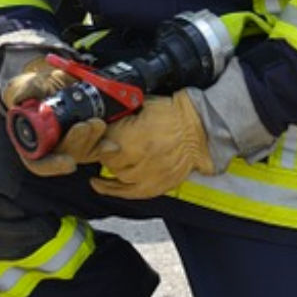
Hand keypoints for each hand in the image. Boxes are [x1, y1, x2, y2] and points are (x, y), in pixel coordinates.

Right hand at [3, 57, 108, 176]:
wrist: (56, 80)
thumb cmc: (36, 87)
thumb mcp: (26, 85)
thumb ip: (23, 91)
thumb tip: (21, 98)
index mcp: (32, 142)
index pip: (40, 164)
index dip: (53, 165)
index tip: (68, 162)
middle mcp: (52, 149)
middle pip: (66, 156)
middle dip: (78, 144)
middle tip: (85, 126)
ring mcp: (71, 145)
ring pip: (83, 153)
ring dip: (93, 142)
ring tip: (98, 123)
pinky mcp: (87, 140)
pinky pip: (97, 147)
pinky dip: (105, 146)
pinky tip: (113, 144)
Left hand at [90, 91, 214, 199]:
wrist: (200, 130)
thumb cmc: (174, 114)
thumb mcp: (142, 103)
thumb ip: (121, 112)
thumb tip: (103, 114)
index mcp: (130, 135)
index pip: (99, 140)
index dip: (96, 135)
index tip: (97, 131)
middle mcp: (135, 157)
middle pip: (106, 159)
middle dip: (105, 150)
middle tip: (110, 142)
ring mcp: (145, 174)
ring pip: (116, 174)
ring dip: (112, 165)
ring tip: (112, 156)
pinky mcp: (154, 186)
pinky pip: (127, 193)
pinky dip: (110, 189)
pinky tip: (98, 184)